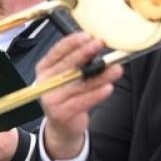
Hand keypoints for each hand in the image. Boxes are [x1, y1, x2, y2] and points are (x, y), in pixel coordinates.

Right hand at [34, 33, 122, 160]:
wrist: (63, 124)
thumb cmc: (69, 94)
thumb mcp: (70, 75)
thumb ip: (80, 62)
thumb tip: (99, 46)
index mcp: (45, 69)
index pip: (57, 52)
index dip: (71, 43)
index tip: (87, 36)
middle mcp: (44, 83)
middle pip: (66, 65)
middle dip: (84, 53)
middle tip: (99, 44)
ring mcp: (51, 99)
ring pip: (78, 84)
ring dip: (99, 75)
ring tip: (115, 69)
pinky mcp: (60, 113)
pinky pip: (82, 101)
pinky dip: (96, 94)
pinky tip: (108, 88)